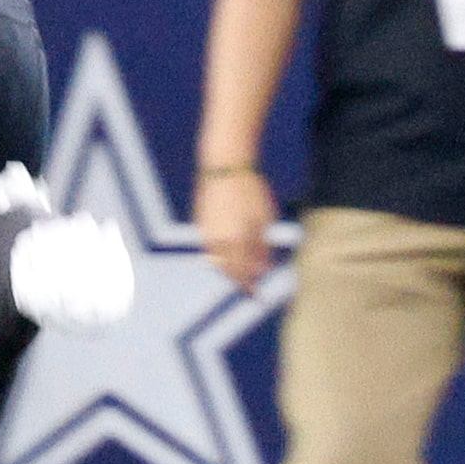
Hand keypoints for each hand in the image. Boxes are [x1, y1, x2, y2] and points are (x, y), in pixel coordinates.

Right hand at [197, 168, 279, 288]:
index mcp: (237, 240)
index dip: (249, 287)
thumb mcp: (264, 219)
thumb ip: (262, 248)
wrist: (225, 166)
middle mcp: (218, 240)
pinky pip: (210, 248)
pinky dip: (220, 255)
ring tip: (242, 269)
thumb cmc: (250, 190)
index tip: (257, 297)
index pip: (242, 274)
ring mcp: (206, 233)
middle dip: (238, 281)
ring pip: (216, 261)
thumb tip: (263, 270)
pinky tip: (230, 250)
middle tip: (250, 286)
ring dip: (229, 269)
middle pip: (227, 271)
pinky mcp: (200, 224)